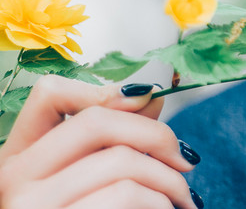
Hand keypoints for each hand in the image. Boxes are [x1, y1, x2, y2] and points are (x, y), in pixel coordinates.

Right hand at [0, 75, 202, 207]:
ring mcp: (28, 207)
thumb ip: (109, 141)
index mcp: (16, 159)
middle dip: (157, 134)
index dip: (105, 90)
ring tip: (185, 199)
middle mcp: (12, 178)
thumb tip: (149, 96)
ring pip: (120, 161)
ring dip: (170, 179)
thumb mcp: (80, 184)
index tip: (150, 102)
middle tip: (187, 159)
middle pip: (98, 122)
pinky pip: (125, 196)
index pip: (49, 94)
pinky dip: (160, 202)